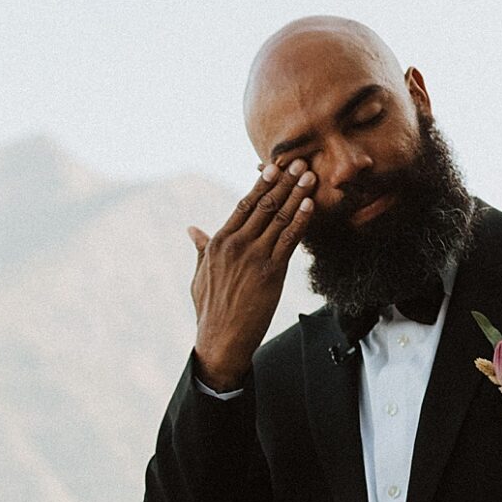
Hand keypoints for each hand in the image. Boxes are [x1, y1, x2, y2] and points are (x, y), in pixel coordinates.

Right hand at [188, 159, 315, 389]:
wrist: (220, 340)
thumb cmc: (209, 310)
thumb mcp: (199, 276)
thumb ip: (200, 249)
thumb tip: (191, 229)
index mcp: (218, 242)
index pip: (243, 205)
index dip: (261, 185)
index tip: (273, 167)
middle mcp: (236, 245)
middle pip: (264, 205)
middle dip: (283, 181)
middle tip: (298, 162)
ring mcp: (254, 257)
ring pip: (278, 218)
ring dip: (296, 194)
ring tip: (309, 176)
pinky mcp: (271, 273)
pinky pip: (289, 240)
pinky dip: (300, 220)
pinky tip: (310, 204)